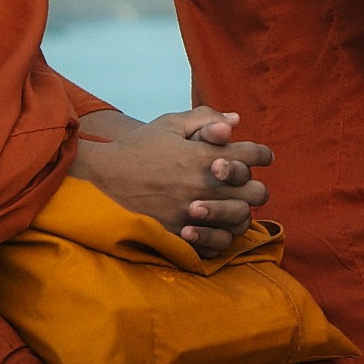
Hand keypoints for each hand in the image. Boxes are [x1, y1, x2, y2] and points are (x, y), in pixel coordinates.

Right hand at [70, 107, 271, 257]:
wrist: (101, 179)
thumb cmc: (137, 148)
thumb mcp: (170, 124)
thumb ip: (205, 119)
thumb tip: (235, 121)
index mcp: (205, 156)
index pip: (253, 155)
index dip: (262, 154)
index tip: (261, 156)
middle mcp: (204, 186)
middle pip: (255, 192)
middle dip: (255, 185)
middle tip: (246, 184)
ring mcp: (193, 213)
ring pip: (241, 221)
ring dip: (241, 212)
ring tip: (233, 206)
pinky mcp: (179, 235)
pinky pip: (216, 244)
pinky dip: (221, 236)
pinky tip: (215, 226)